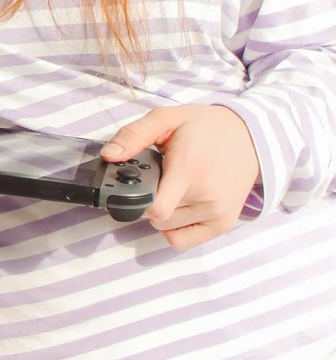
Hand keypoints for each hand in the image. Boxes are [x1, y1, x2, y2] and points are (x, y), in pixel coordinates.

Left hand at [100, 104, 260, 250]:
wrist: (250, 137)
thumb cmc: (206, 127)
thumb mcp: (167, 119)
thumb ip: (134, 136)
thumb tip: (108, 156)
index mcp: (189, 171)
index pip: (155, 207)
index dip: (134, 199)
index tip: (132, 185)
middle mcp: (206, 197)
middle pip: (156, 217)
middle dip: (147, 200)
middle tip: (157, 178)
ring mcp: (217, 214)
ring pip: (167, 228)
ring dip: (162, 212)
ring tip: (174, 186)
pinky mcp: (223, 224)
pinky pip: (183, 241)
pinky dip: (175, 228)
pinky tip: (180, 205)